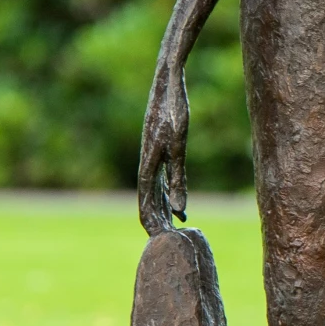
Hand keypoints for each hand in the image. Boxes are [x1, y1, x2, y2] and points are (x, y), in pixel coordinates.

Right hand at [138, 46, 190, 237]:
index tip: (165, 243)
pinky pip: (159, 179)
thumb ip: (179, 178)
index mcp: (146, 164)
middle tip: (170, 244)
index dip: (153, 225)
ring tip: (175, 230)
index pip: (145, 205)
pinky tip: (178, 205)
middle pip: (147, 201)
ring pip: (153, 192)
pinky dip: (167, 195)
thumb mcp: (179, 145)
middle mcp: (145, 163)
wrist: (168, 81)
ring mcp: (150, 156)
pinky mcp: (158, 148)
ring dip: (162, 211)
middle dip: (157, 223)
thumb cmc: (174, 110)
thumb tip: (179, 211)